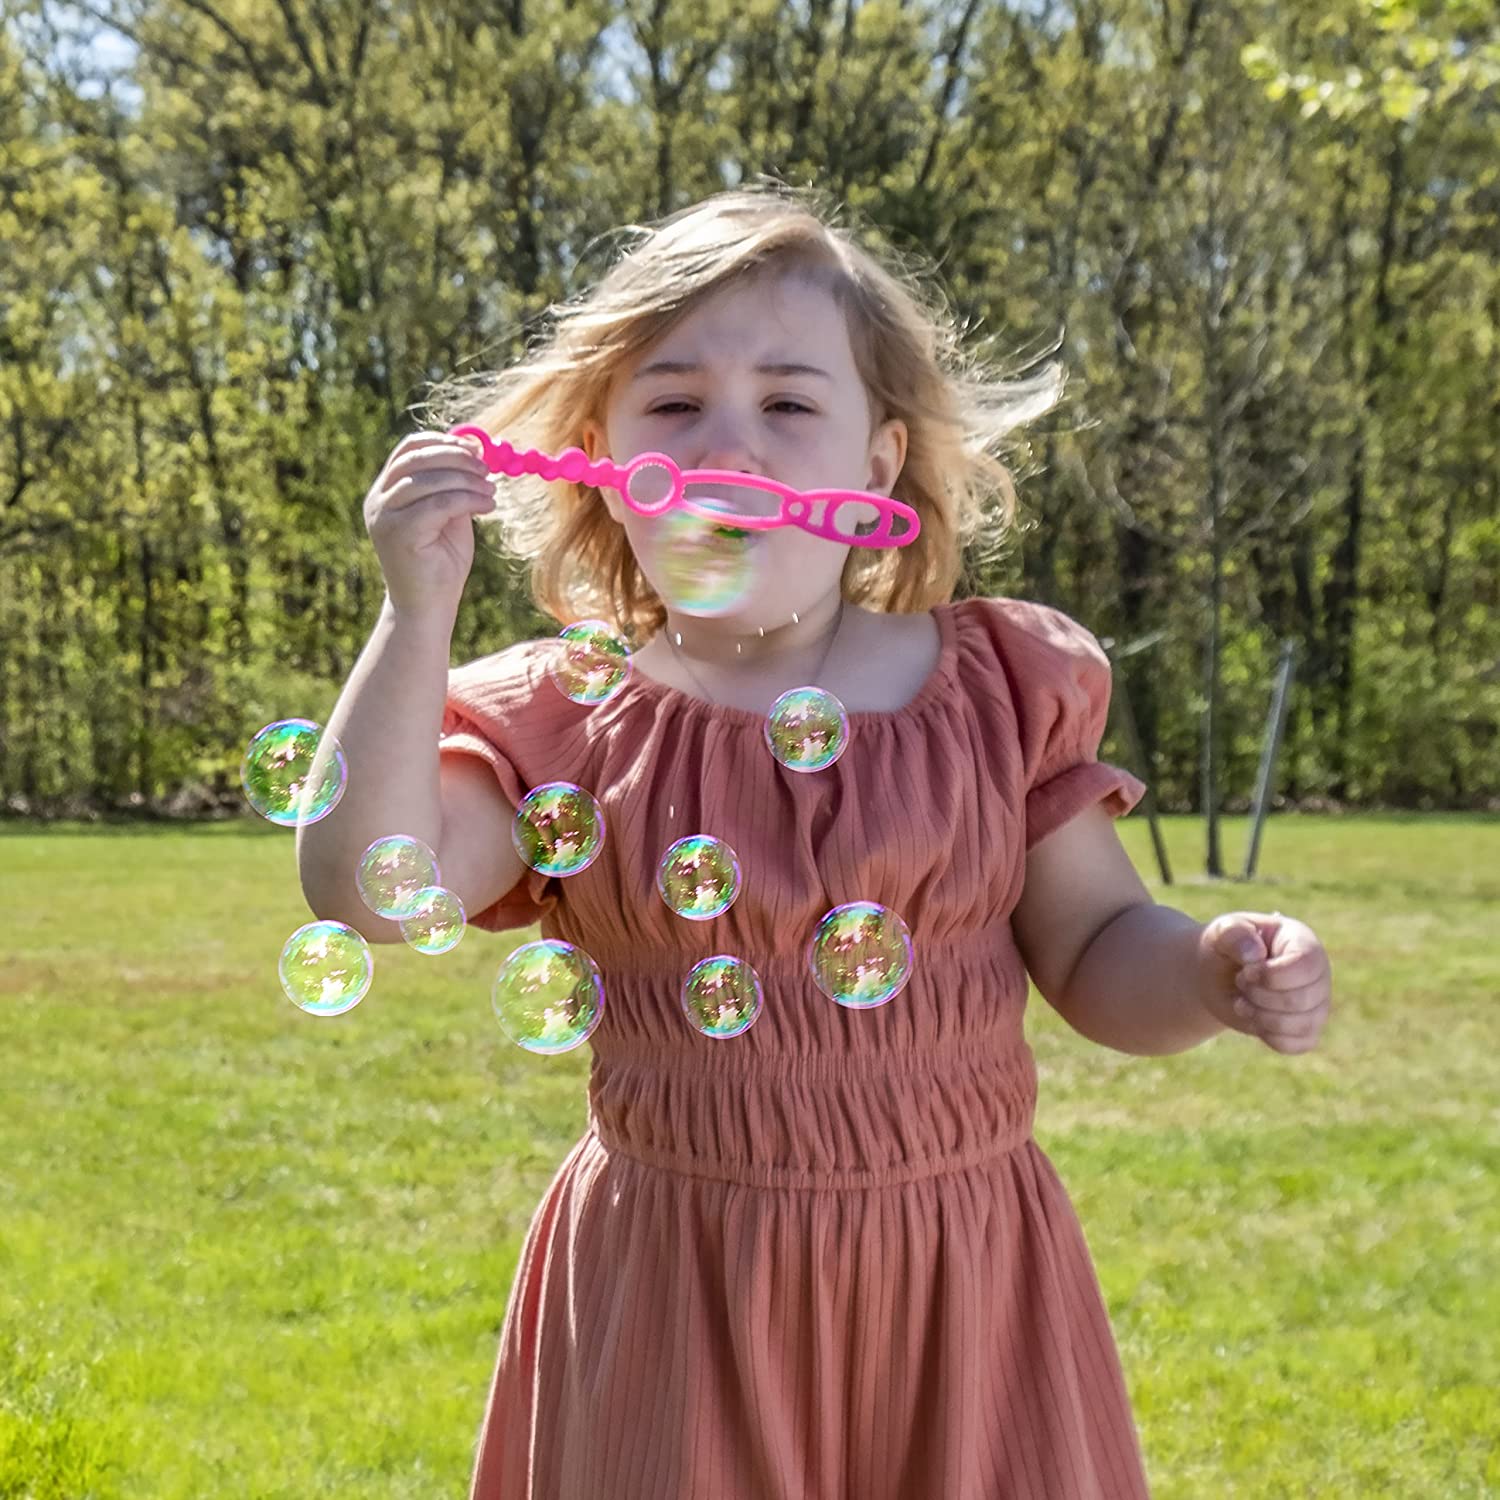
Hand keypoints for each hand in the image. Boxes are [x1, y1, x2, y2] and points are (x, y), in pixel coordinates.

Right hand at [362, 430, 496, 618]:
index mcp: (386, 491)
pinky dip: (468, 500)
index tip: (475, 447)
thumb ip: (453, 486)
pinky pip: (438, 504)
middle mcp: (379, 501)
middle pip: (417, 459)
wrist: (428, 608)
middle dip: (457, 458)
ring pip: (429, 480)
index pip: (409, 449)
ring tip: (491, 491)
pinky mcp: (399, 533)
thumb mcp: (449, 516)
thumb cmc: (441, 563)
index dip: (443, 441)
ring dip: (467, 480)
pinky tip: (488, 507)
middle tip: (487, 468)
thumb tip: (476, 453)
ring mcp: (384, 517)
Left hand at [1197, 911, 1332, 1055]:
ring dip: (1263, 1019)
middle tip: (1241, 984)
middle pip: (1303, 999)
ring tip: (1242, 1003)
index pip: (1305, 964)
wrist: (1217, 976)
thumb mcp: (1221, 932)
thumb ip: (1234, 934)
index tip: (1245, 972)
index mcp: (1302, 941)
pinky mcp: (1308, 1028)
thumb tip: (1255, 955)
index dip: (1271, 975)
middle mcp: (1319, 972)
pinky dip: (1270, 1037)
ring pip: (1304, 1025)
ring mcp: (1317, 1002)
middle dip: (1260, 997)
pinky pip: (1299, 1044)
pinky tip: (1255, 1020)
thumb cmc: (1224, 948)